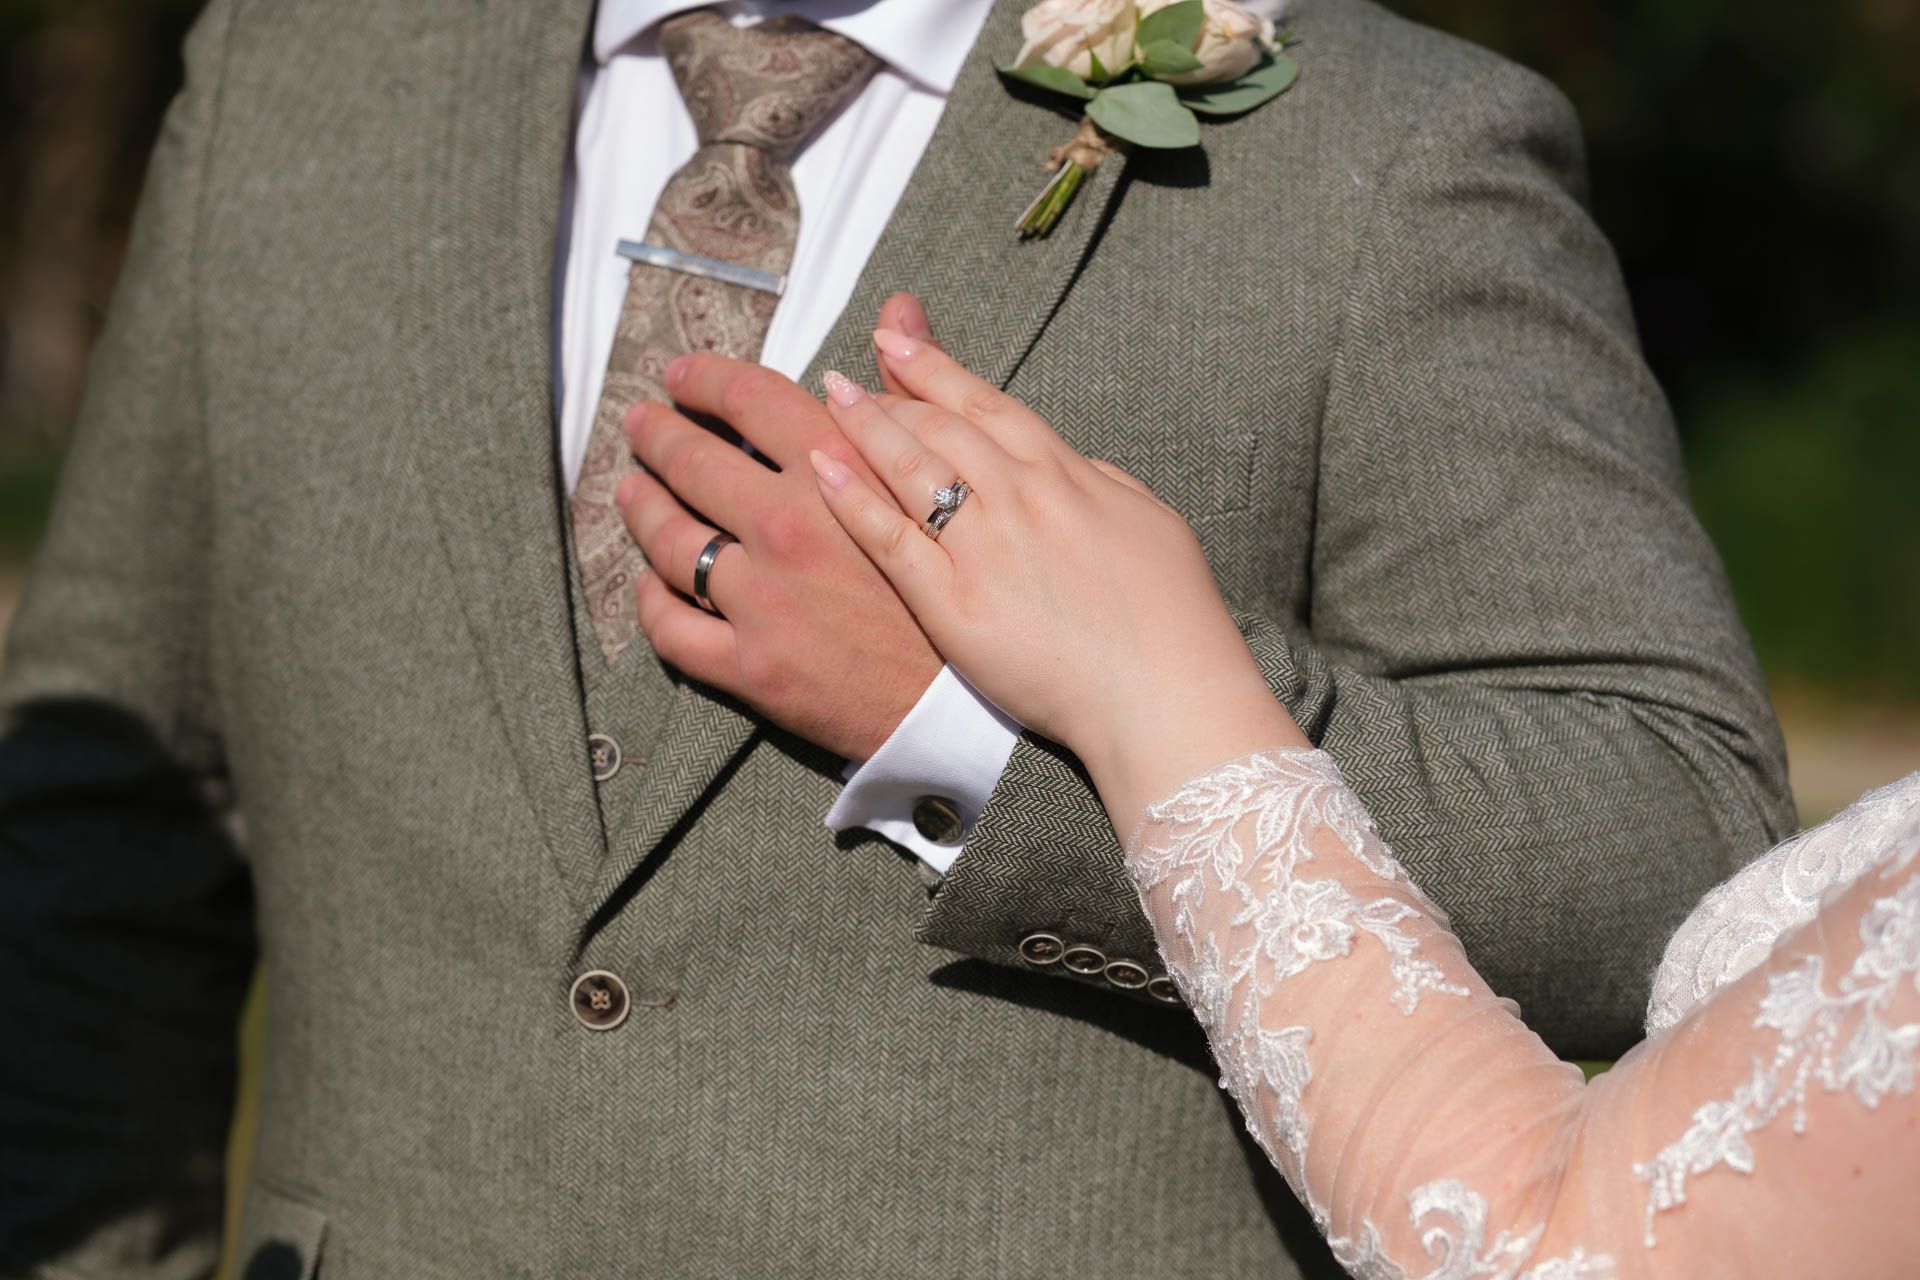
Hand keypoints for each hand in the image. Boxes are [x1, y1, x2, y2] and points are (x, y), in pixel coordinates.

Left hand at [614, 296, 942, 761]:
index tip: (681, 375)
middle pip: (692, 464)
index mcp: (836, 473)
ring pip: (670, 542)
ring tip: (631, 493)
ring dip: (641, 510)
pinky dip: (652, 602)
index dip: (705, 379)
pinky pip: (673, 628)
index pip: (748, 400)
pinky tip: (650, 585)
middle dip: (657, 435)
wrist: (975, 703)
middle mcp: (788, 530)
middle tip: (640, 424)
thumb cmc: (966, 584)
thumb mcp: (941, 477)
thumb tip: (899, 308)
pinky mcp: (751, 667)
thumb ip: (906, 389)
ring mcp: (763, 601)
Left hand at [807, 329, 1306, 824]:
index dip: (935, 367)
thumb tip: (1078, 466)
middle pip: (938, 425)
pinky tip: (821, 468)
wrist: (1169, 694)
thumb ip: (1104, 486)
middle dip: (888, 393)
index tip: (896, 341)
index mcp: (1067, 474)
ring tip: (827, 398)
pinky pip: (891, 540)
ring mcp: (985, 548)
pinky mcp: (955, 605)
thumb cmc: (1175, 619)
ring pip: (910, 466)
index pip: (986, 403)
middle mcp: (1020, 497)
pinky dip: (852, 498)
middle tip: (846, 375)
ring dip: (862, 424)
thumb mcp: (1153, 523)